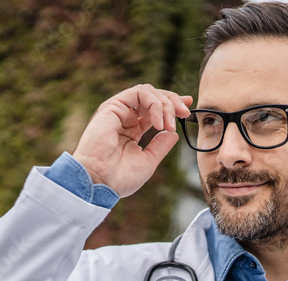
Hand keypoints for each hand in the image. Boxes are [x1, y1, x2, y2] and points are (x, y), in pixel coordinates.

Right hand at [72, 84, 191, 197]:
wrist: (99, 182)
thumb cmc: (119, 178)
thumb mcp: (148, 161)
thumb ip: (160, 146)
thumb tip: (173, 134)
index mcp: (132, 130)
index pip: (153, 110)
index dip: (172, 105)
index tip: (188, 108)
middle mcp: (125, 118)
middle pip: (153, 96)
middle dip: (173, 102)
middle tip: (185, 113)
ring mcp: (118, 111)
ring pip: (148, 91)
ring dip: (164, 104)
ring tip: (168, 125)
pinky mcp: (113, 106)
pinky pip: (139, 92)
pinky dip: (154, 104)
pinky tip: (157, 123)